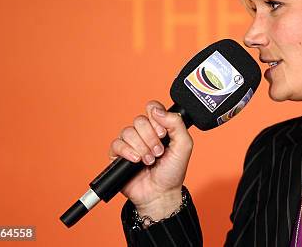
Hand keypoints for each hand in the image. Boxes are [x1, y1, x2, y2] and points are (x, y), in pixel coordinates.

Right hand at [108, 100, 192, 217]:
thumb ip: (176, 123)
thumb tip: (157, 111)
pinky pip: (117, 144)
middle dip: (151, 138)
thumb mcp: (184, 145)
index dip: (157, 117)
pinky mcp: (119, 155)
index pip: (152, 108)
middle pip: (140, 120)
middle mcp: (144, 133)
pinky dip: (128, 152)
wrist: (161, 193)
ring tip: (150, 160)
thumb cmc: (173, 171)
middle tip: (159, 152)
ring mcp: (131, 143)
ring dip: (142, 147)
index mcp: (159, 127)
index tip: (164, 132)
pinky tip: (137, 161)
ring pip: (128, 131)